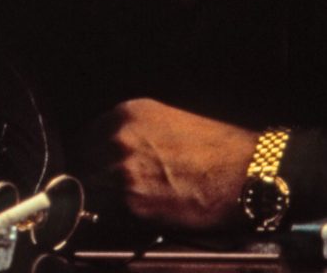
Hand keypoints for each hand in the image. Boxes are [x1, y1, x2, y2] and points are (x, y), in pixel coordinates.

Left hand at [76, 98, 258, 229]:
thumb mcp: (166, 121)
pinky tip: (143, 209)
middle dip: (95, 174)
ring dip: (105, 195)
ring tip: (132, 198)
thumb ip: (133, 131)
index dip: (92, 154)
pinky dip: (121, 213)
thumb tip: (110, 148)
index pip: (86, 136)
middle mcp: (120, 138)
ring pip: (93, 187)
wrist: (242, 173)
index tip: (97, 164)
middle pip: (84, 161)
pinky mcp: (133, 202)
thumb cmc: (214, 148)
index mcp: (127, 114)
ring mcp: (123, 170)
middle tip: (114, 185)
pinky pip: (112, 210)